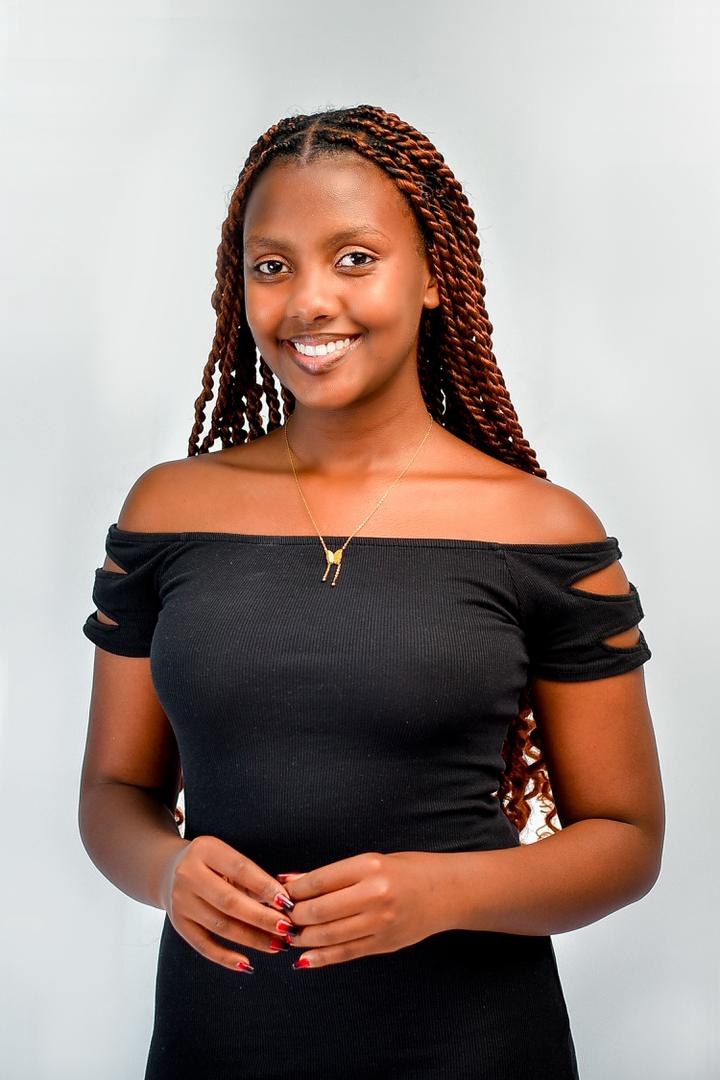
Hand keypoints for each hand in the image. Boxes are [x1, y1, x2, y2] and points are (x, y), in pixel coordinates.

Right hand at [160, 835, 297, 972]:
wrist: (169, 870)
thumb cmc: (212, 864)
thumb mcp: (228, 858)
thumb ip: (254, 877)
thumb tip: (287, 900)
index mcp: (206, 850)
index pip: (241, 869)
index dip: (266, 887)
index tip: (288, 903)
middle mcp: (189, 874)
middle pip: (230, 901)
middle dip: (262, 918)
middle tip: (287, 928)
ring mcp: (180, 901)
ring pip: (220, 925)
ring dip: (252, 939)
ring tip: (277, 945)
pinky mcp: (178, 924)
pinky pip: (203, 946)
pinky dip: (226, 958)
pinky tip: (247, 965)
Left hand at [281, 851, 451, 968]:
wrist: (446, 892)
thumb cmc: (406, 870)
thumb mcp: (371, 862)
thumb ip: (332, 875)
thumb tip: (291, 880)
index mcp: (369, 866)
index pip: (318, 880)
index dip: (293, 890)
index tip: (279, 894)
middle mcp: (374, 894)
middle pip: (319, 910)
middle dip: (293, 916)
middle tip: (280, 917)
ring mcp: (380, 922)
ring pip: (328, 935)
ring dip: (302, 938)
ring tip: (289, 935)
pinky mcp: (384, 944)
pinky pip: (345, 954)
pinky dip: (320, 958)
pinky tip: (303, 959)